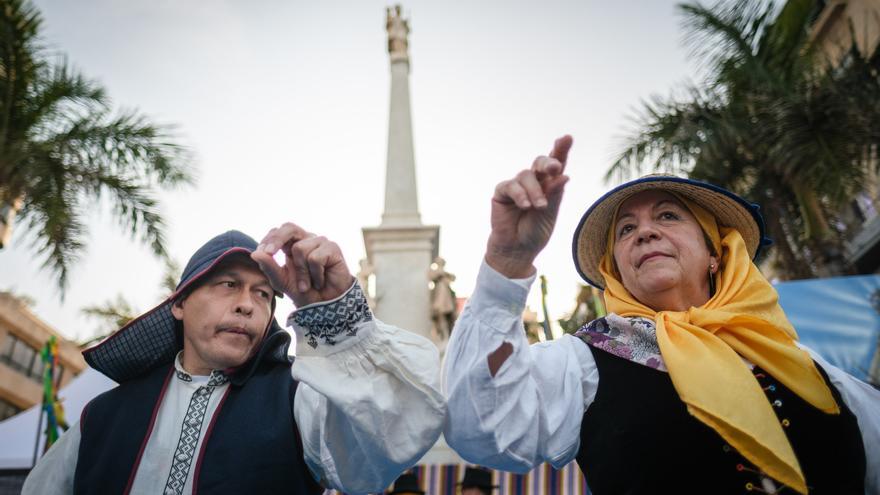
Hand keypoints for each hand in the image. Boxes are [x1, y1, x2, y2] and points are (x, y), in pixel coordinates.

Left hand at [250, 223, 353, 306]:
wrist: (326, 304)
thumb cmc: (305, 291)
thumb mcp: (282, 281)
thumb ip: (269, 267)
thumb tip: (254, 253)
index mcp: (292, 245)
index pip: (278, 232)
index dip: (269, 239)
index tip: (262, 252)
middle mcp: (306, 240)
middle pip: (289, 227)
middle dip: (277, 239)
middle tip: (269, 253)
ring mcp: (320, 242)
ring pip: (300, 249)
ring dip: (302, 272)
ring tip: (309, 284)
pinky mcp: (333, 248)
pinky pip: (316, 258)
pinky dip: (316, 274)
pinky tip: (320, 281)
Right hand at [486, 135, 571, 277]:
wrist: (517, 249)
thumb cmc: (535, 231)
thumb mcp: (550, 213)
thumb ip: (555, 194)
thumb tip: (564, 174)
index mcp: (548, 185)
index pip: (555, 165)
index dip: (560, 150)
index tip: (567, 138)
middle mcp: (533, 182)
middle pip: (539, 163)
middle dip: (547, 162)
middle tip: (555, 168)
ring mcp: (517, 186)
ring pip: (526, 175)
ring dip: (535, 191)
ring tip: (539, 207)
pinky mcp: (502, 192)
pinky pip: (510, 186)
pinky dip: (520, 195)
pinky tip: (525, 206)